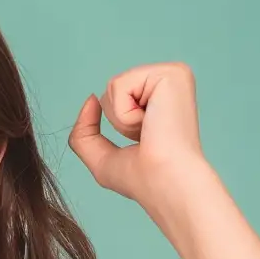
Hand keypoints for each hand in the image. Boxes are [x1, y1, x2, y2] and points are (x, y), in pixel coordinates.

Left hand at [66, 63, 210, 212]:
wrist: (168, 185)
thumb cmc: (146, 180)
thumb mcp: (103, 158)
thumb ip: (85, 131)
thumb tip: (91, 98)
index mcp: (165, 98)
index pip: (119, 96)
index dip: (119, 122)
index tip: (147, 141)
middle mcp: (172, 82)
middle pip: (113, 88)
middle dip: (119, 118)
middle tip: (149, 136)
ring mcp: (174, 74)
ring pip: (113, 86)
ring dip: (122, 118)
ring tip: (150, 130)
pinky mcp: (172, 73)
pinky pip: (119, 85)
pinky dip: (125, 113)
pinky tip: (151, 123)